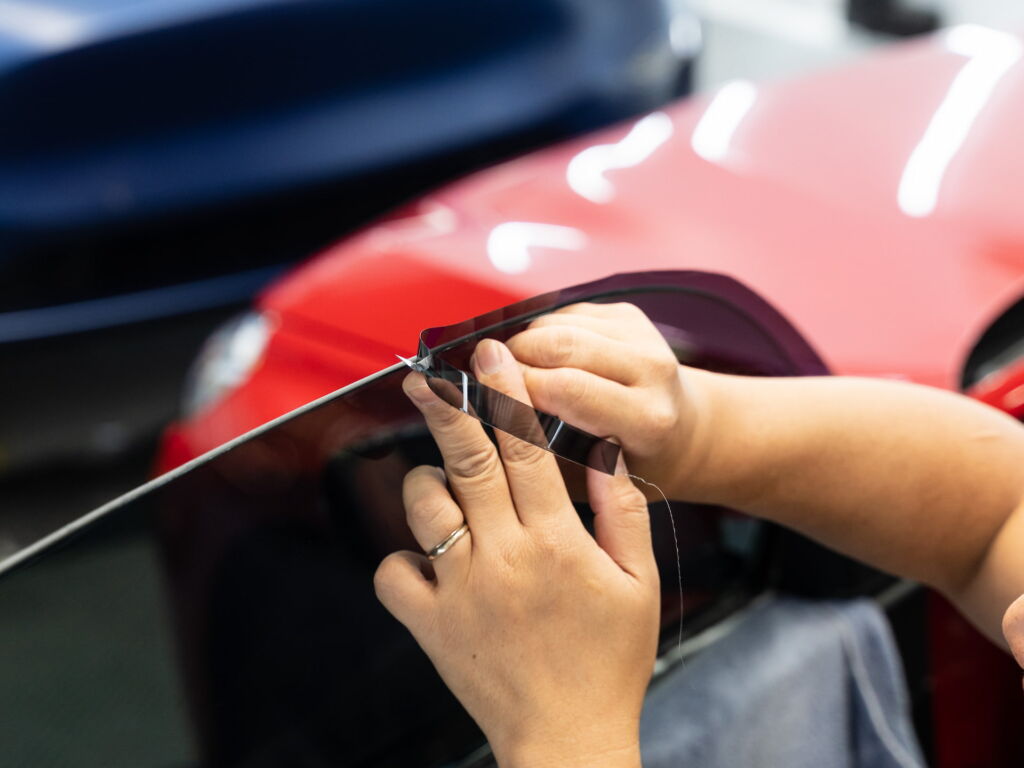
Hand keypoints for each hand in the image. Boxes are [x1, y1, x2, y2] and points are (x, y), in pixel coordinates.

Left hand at [373, 339, 658, 767]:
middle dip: (445, 406)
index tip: (490, 357)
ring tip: (452, 489)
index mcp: (557, 543)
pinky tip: (433, 562)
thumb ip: (623, 510)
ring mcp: (459, 590)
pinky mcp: (429, 624)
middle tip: (428, 373)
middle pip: (465, 460)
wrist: (568, 741)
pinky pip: (393, 571)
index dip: (505, 394)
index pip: (525, 448)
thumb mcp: (640, 583)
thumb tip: (605, 451)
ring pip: (423, 505)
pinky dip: (405, 558)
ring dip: (431, 483)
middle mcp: (501, 557)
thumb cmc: (610, 662)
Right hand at [506, 302, 708, 498]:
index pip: (567, 389)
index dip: (516, 388)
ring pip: (557, 323)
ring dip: (522, 342)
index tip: (485, 394)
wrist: (682, 432)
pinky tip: (541, 359)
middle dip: (512, 357)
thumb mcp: (588, 477)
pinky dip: (541, 332)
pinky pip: (565, 313)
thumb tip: (489, 412)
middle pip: (559, 345)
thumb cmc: (631, 464)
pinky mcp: (629, 315)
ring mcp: (643, 336)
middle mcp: (653, 371)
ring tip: (511, 371)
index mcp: (647, 418)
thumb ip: (545, 447)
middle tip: (487, 377)